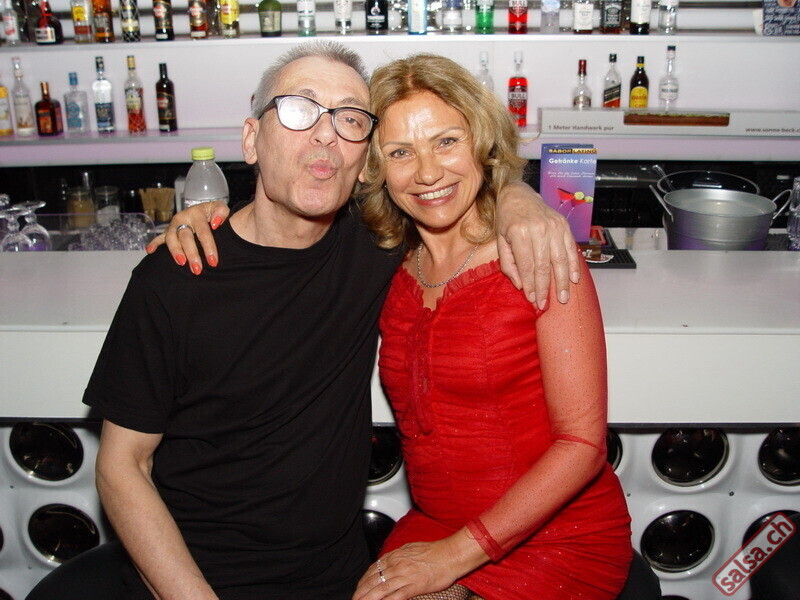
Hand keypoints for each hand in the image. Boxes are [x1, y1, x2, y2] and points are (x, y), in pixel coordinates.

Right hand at [145, 201, 229, 274]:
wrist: (204, 211)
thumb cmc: (214, 213)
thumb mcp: (220, 208)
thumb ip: (221, 212)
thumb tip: (214, 223)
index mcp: (197, 213)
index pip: (203, 232)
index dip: (209, 247)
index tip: (214, 262)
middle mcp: (183, 218)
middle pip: (186, 237)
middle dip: (192, 254)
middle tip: (197, 269)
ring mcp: (174, 225)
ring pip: (171, 238)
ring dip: (175, 252)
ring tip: (181, 263)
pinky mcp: (168, 230)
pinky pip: (159, 237)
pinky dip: (154, 243)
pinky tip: (150, 251)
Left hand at [352, 531, 486, 599]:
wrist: (450, 555)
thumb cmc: (435, 551)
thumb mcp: (412, 547)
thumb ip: (399, 555)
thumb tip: (390, 560)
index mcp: (396, 555)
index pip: (374, 568)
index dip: (364, 579)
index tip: (360, 587)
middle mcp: (397, 565)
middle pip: (373, 580)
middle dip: (361, 592)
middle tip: (355, 598)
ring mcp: (404, 576)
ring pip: (379, 590)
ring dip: (367, 599)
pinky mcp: (413, 586)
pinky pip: (394, 597)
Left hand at [495, 182, 580, 309]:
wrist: (519, 195)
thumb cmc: (507, 220)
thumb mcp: (500, 241)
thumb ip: (508, 264)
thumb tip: (520, 286)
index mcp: (519, 233)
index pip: (527, 266)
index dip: (531, 286)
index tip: (533, 300)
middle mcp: (538, 230)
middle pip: (544, 266)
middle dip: (545, 288)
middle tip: (545, 305)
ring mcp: (554, 227)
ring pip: (560, 260)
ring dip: (562, 282)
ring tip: (563, 298)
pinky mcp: (564, 226)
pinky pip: (571, 249)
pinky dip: (574, 266)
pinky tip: (574, 280)